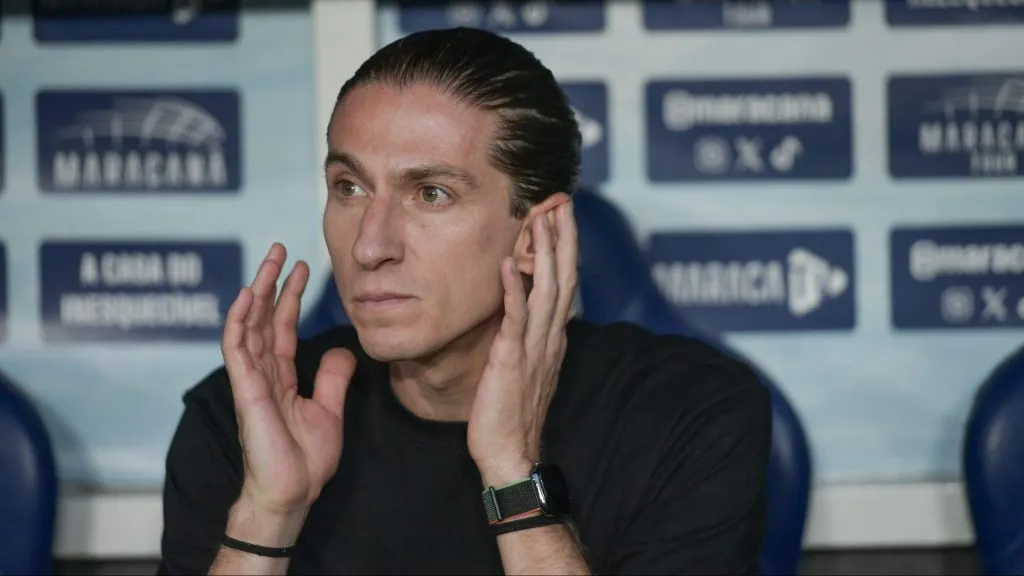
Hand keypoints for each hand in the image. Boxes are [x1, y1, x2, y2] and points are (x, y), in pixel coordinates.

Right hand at [222, 243, 356, 516]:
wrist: (292, 493)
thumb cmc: (304, 460)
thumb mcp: (329, 410)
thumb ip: (332, 378)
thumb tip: (343, 349)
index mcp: (281, 377)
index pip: (282, 327)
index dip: (290, 297)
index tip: (301, 267)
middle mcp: (262, 373)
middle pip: (262, 318)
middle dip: (270, 282)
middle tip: (280, 248)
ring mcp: (251, 380)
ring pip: (246, 325)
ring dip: (254, 291)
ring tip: (268, 260)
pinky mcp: (245, 390)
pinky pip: (236, 349)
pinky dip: (237, 321)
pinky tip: (245, 296)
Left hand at [468, 202, 577, 483]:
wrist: (509, 452)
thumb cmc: (511, 411)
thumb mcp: (524, 365)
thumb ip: (527, 335)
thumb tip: (521, 308)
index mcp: (552, 337)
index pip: (565, 283)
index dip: (565, 247)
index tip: (562, 214)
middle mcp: (549, 337)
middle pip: (564, 277)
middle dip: (563, 237)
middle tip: (561, 199)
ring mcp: (533, 347)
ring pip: (546, 290)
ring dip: (545, 252)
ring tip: (542, 218)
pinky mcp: (512, 359)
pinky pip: (515, 318)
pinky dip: (513, 288)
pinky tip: (507, 263)